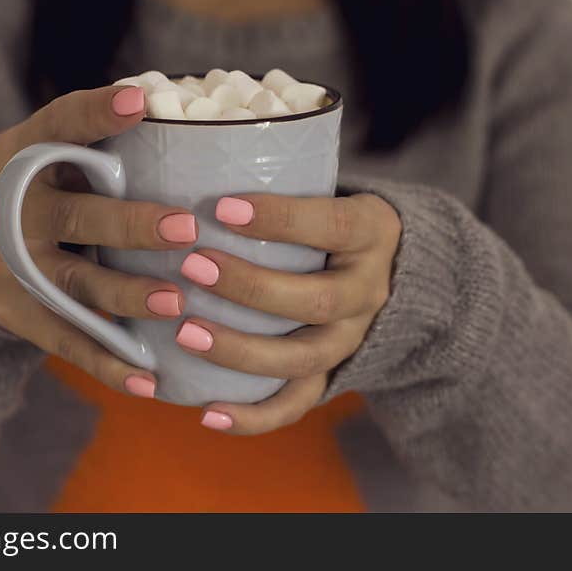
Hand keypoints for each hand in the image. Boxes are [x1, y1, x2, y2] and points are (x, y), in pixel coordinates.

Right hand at [0, 86, 198, 397]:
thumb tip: (168, 102)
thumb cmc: (38, 185)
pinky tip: (150, 379)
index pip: (60, 125)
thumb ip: (93, 138)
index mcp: (27, 155)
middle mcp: (16, 208)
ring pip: (77, 282)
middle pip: (77, 217)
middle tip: (185, 230)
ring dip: (128, 294)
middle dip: (131, 224)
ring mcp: (14, 266)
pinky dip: (108, 363)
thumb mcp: (48, 151)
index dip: (97, 114)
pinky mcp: (20, 312)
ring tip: (176, 302)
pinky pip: (67, 341)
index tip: (139, 101)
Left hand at [175, 193, 400, 434]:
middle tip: (192, 268)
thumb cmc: (329, 216)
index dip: (280, 219)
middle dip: (250, 288)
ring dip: (241, 350)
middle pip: (317, 301)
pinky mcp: (332, 372)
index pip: (332, 225)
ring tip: (184, 333)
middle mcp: (368, 291)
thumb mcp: (327, 187)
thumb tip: (192, 154)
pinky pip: (298, 402)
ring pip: (304, 358)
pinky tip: (207, 413)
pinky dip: (254, 417)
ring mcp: (351, 338)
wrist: (386, 264)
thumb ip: (282, 178)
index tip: (222, 207)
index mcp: (371, 233)